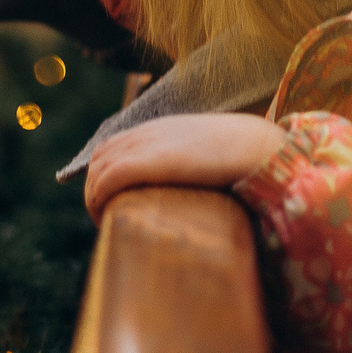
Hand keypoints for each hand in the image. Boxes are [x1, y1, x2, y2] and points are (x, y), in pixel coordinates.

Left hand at [83, 113, 288, 219]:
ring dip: (93, 197)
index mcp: (162, 129)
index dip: (105, 173)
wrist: (258, 146)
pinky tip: (107, 218)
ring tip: (107, 223)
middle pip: (100, 157)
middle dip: (94, 188)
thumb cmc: (245, 154)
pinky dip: (98, 197)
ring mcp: (147, 146)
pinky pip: (107, 178)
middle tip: (107, 218)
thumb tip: (208, 186)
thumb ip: (201, 162)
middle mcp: (148, 133)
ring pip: (97, 168)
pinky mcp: (149, 162)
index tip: (114, 201)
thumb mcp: (214, 153)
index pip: (115, 145)